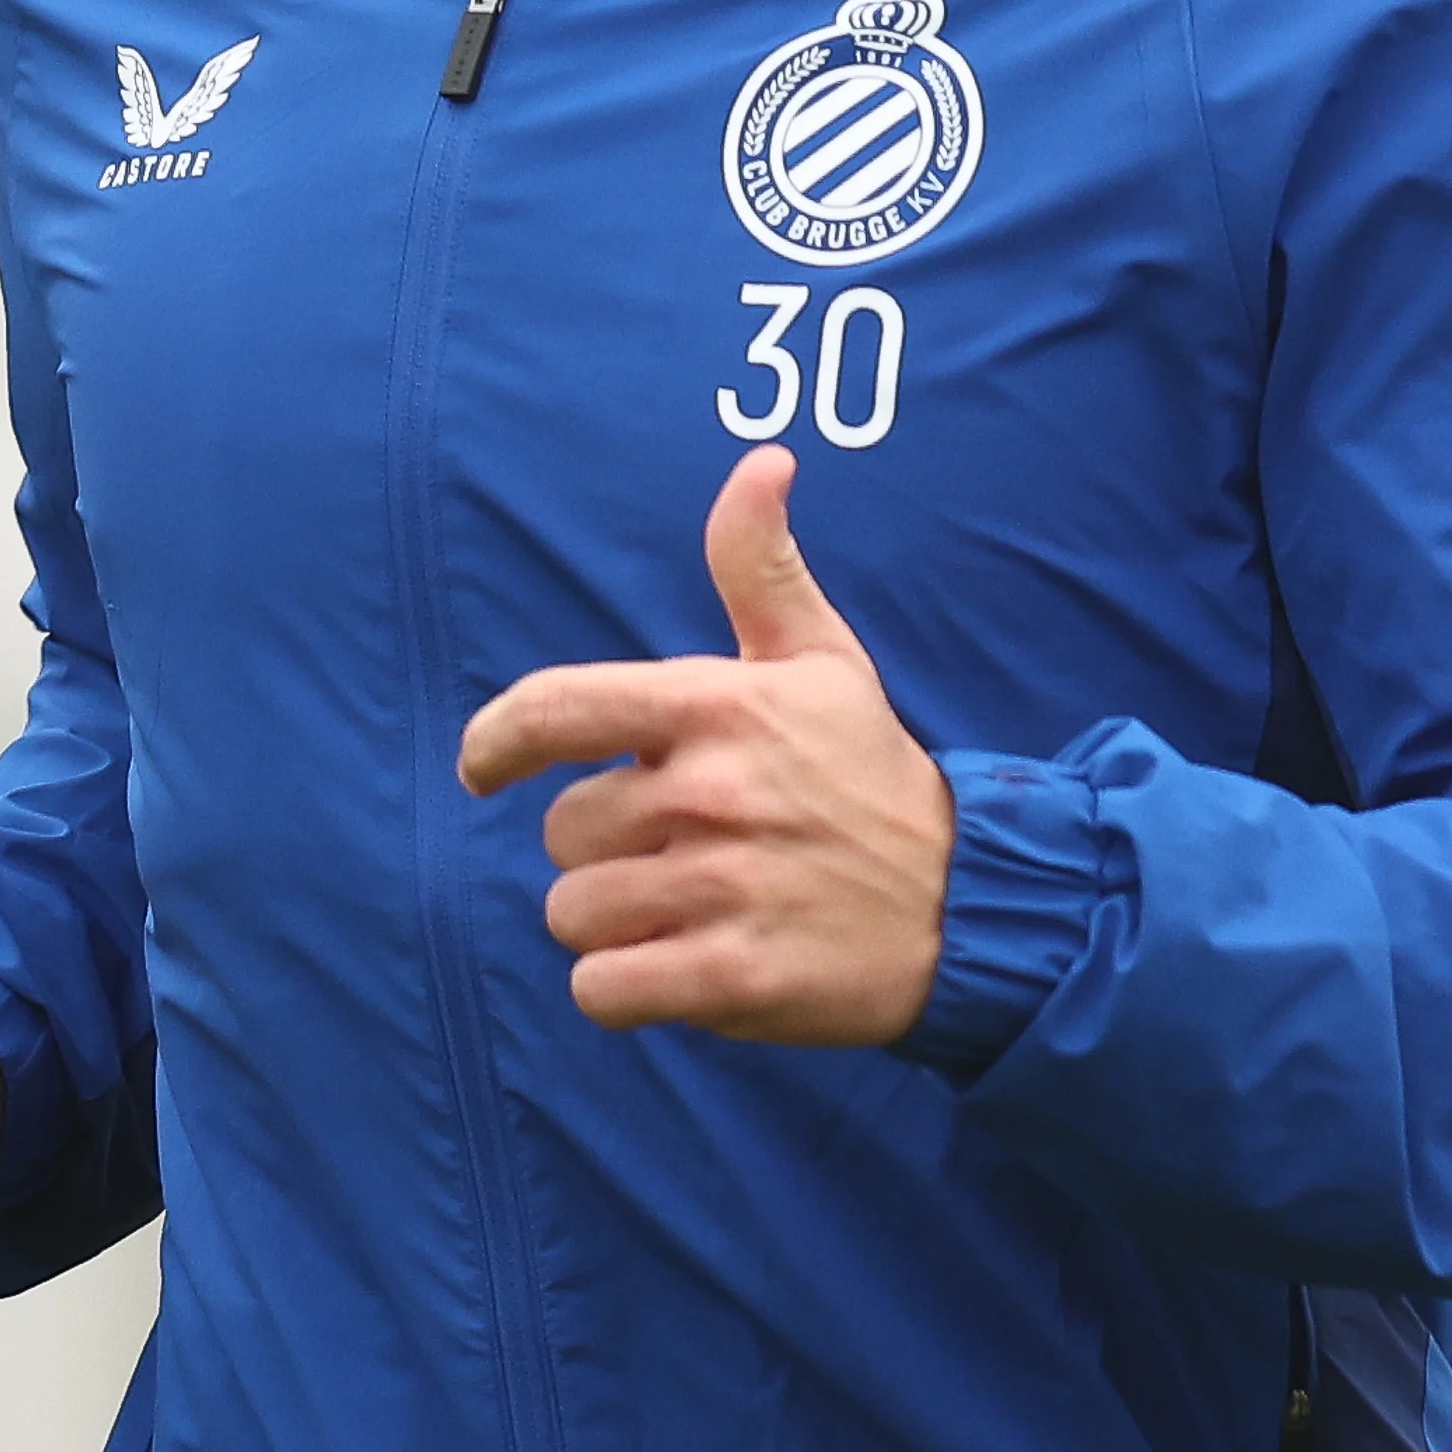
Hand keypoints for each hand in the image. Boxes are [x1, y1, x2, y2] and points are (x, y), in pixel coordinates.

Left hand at [459, 448, 952, 1044]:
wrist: (969, 902)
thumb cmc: (873, 776)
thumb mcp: (824, 659)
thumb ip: (762, 566)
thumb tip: (763, 461)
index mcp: (716, 707)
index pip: (555, 707)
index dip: (494, 740)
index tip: (482, 767)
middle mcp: (709, 793)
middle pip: (562, 831)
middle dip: (603, 846)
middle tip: (682, 847)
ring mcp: (719, 889)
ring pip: (575, 913)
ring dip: (614, 921)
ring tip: (689, 908)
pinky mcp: (730, 978)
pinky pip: (602, 991)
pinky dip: (624, 989)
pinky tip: (682, 966)